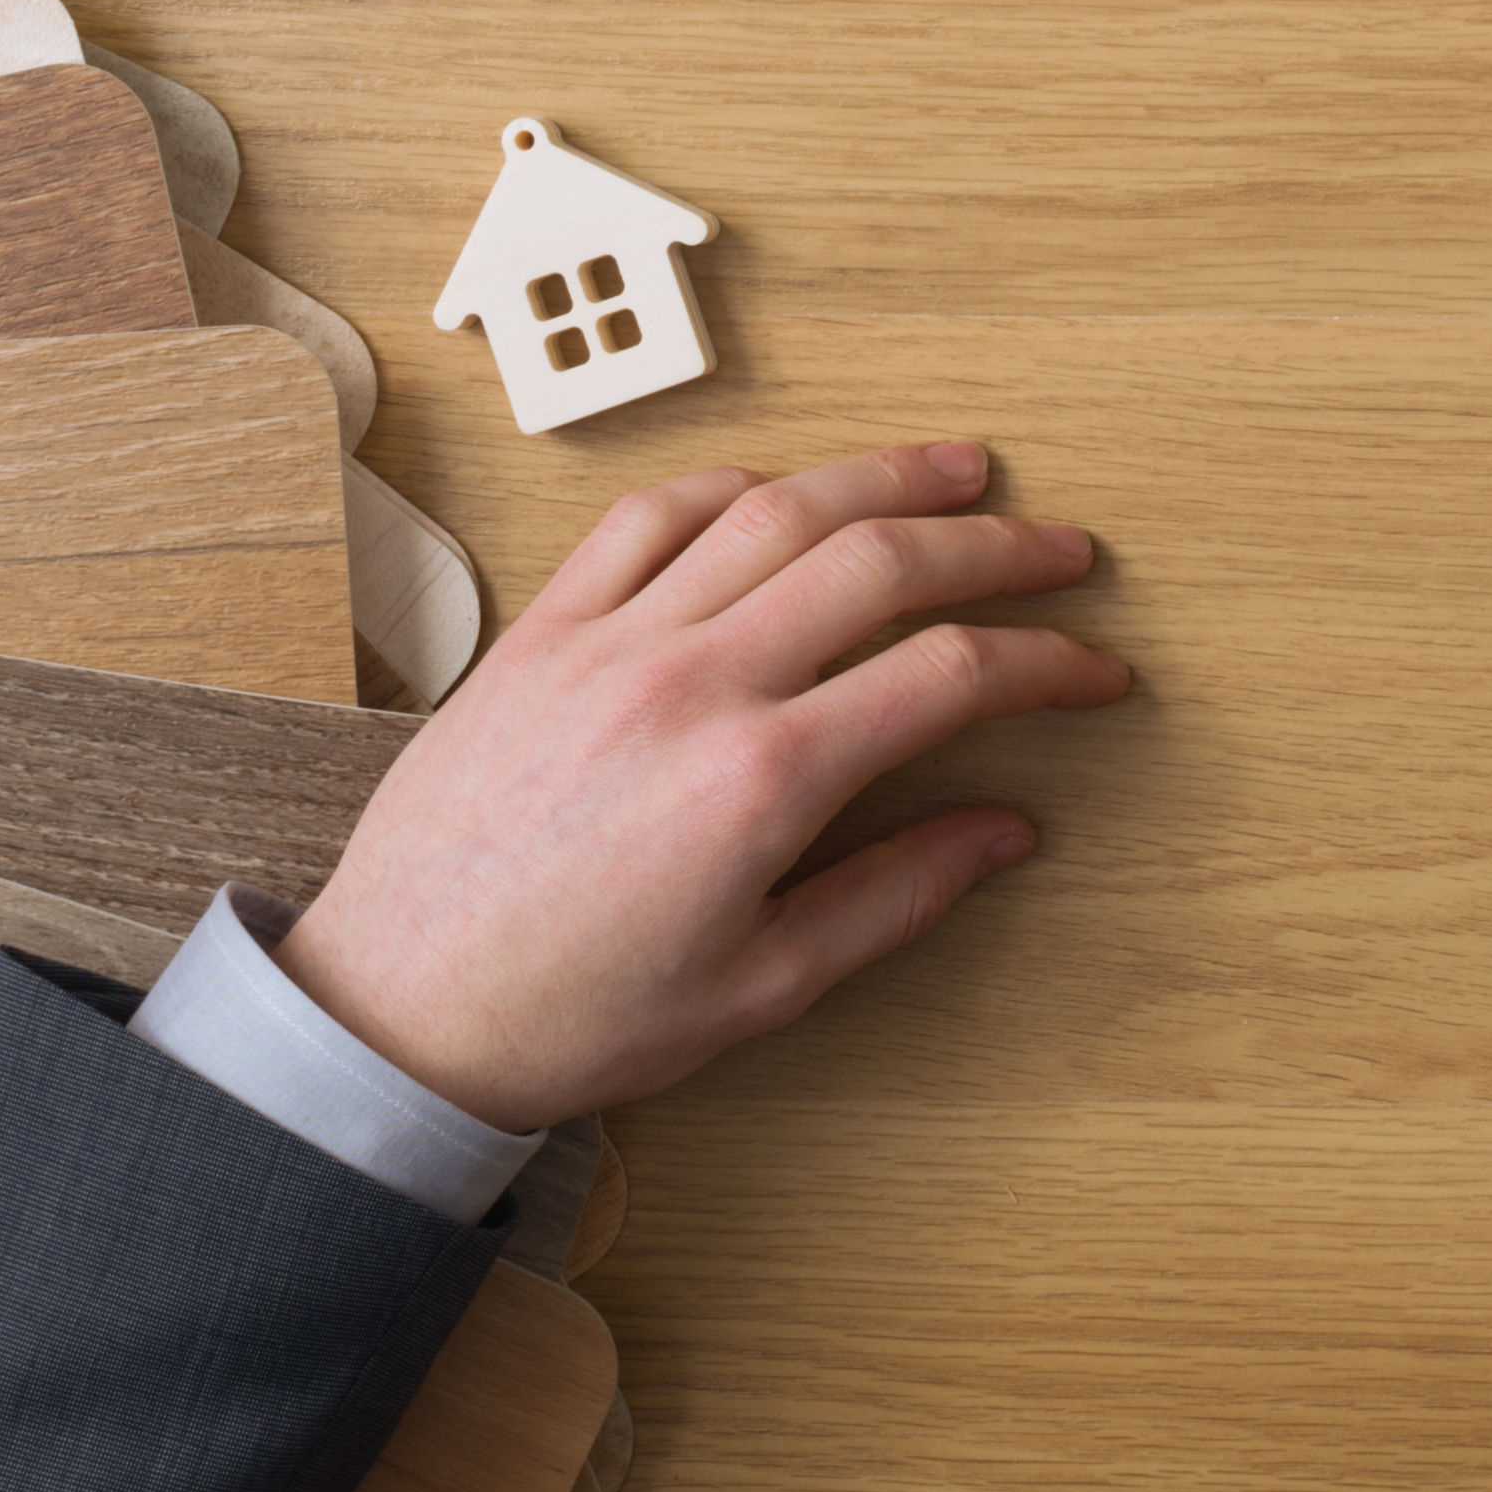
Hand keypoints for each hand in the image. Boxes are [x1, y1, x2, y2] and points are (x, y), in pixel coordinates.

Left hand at [281, 442, 1132, 1128]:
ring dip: (883, 476)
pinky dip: (733, 485)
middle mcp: (690, 685)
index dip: (1046, 661)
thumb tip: (1005, 832)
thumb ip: (896, 897)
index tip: (1094, 669)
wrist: (397, 1014)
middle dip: (995, 545)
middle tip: (1062, 549)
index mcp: (758, 783)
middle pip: (881, 561)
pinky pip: (649, 517)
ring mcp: (609, 643)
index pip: (949, 675)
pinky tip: (784, 489)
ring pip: (774, 509)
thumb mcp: (761, 989)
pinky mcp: (541, 631)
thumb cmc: (571, 1019)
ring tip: (959, 472)